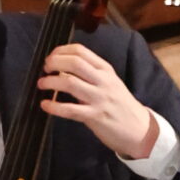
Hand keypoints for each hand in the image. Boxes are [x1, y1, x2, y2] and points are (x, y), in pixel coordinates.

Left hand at [39, 45, 158, 159]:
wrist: (138, 128)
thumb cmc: (120, 104)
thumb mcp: (110, 82)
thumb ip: (90, 74)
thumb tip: (62, 68)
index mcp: (106, 70)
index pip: (81, 51)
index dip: (61, 51)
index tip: (51, 57)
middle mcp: (103, 81)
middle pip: (74, 63)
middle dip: (54, 63)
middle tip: (45, 69)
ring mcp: (99, 98)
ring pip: (70, 83)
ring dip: (50, 82)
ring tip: (41, 84)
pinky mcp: (95, 116)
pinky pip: (70, 110)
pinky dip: (53, 106)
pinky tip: (45, 105)